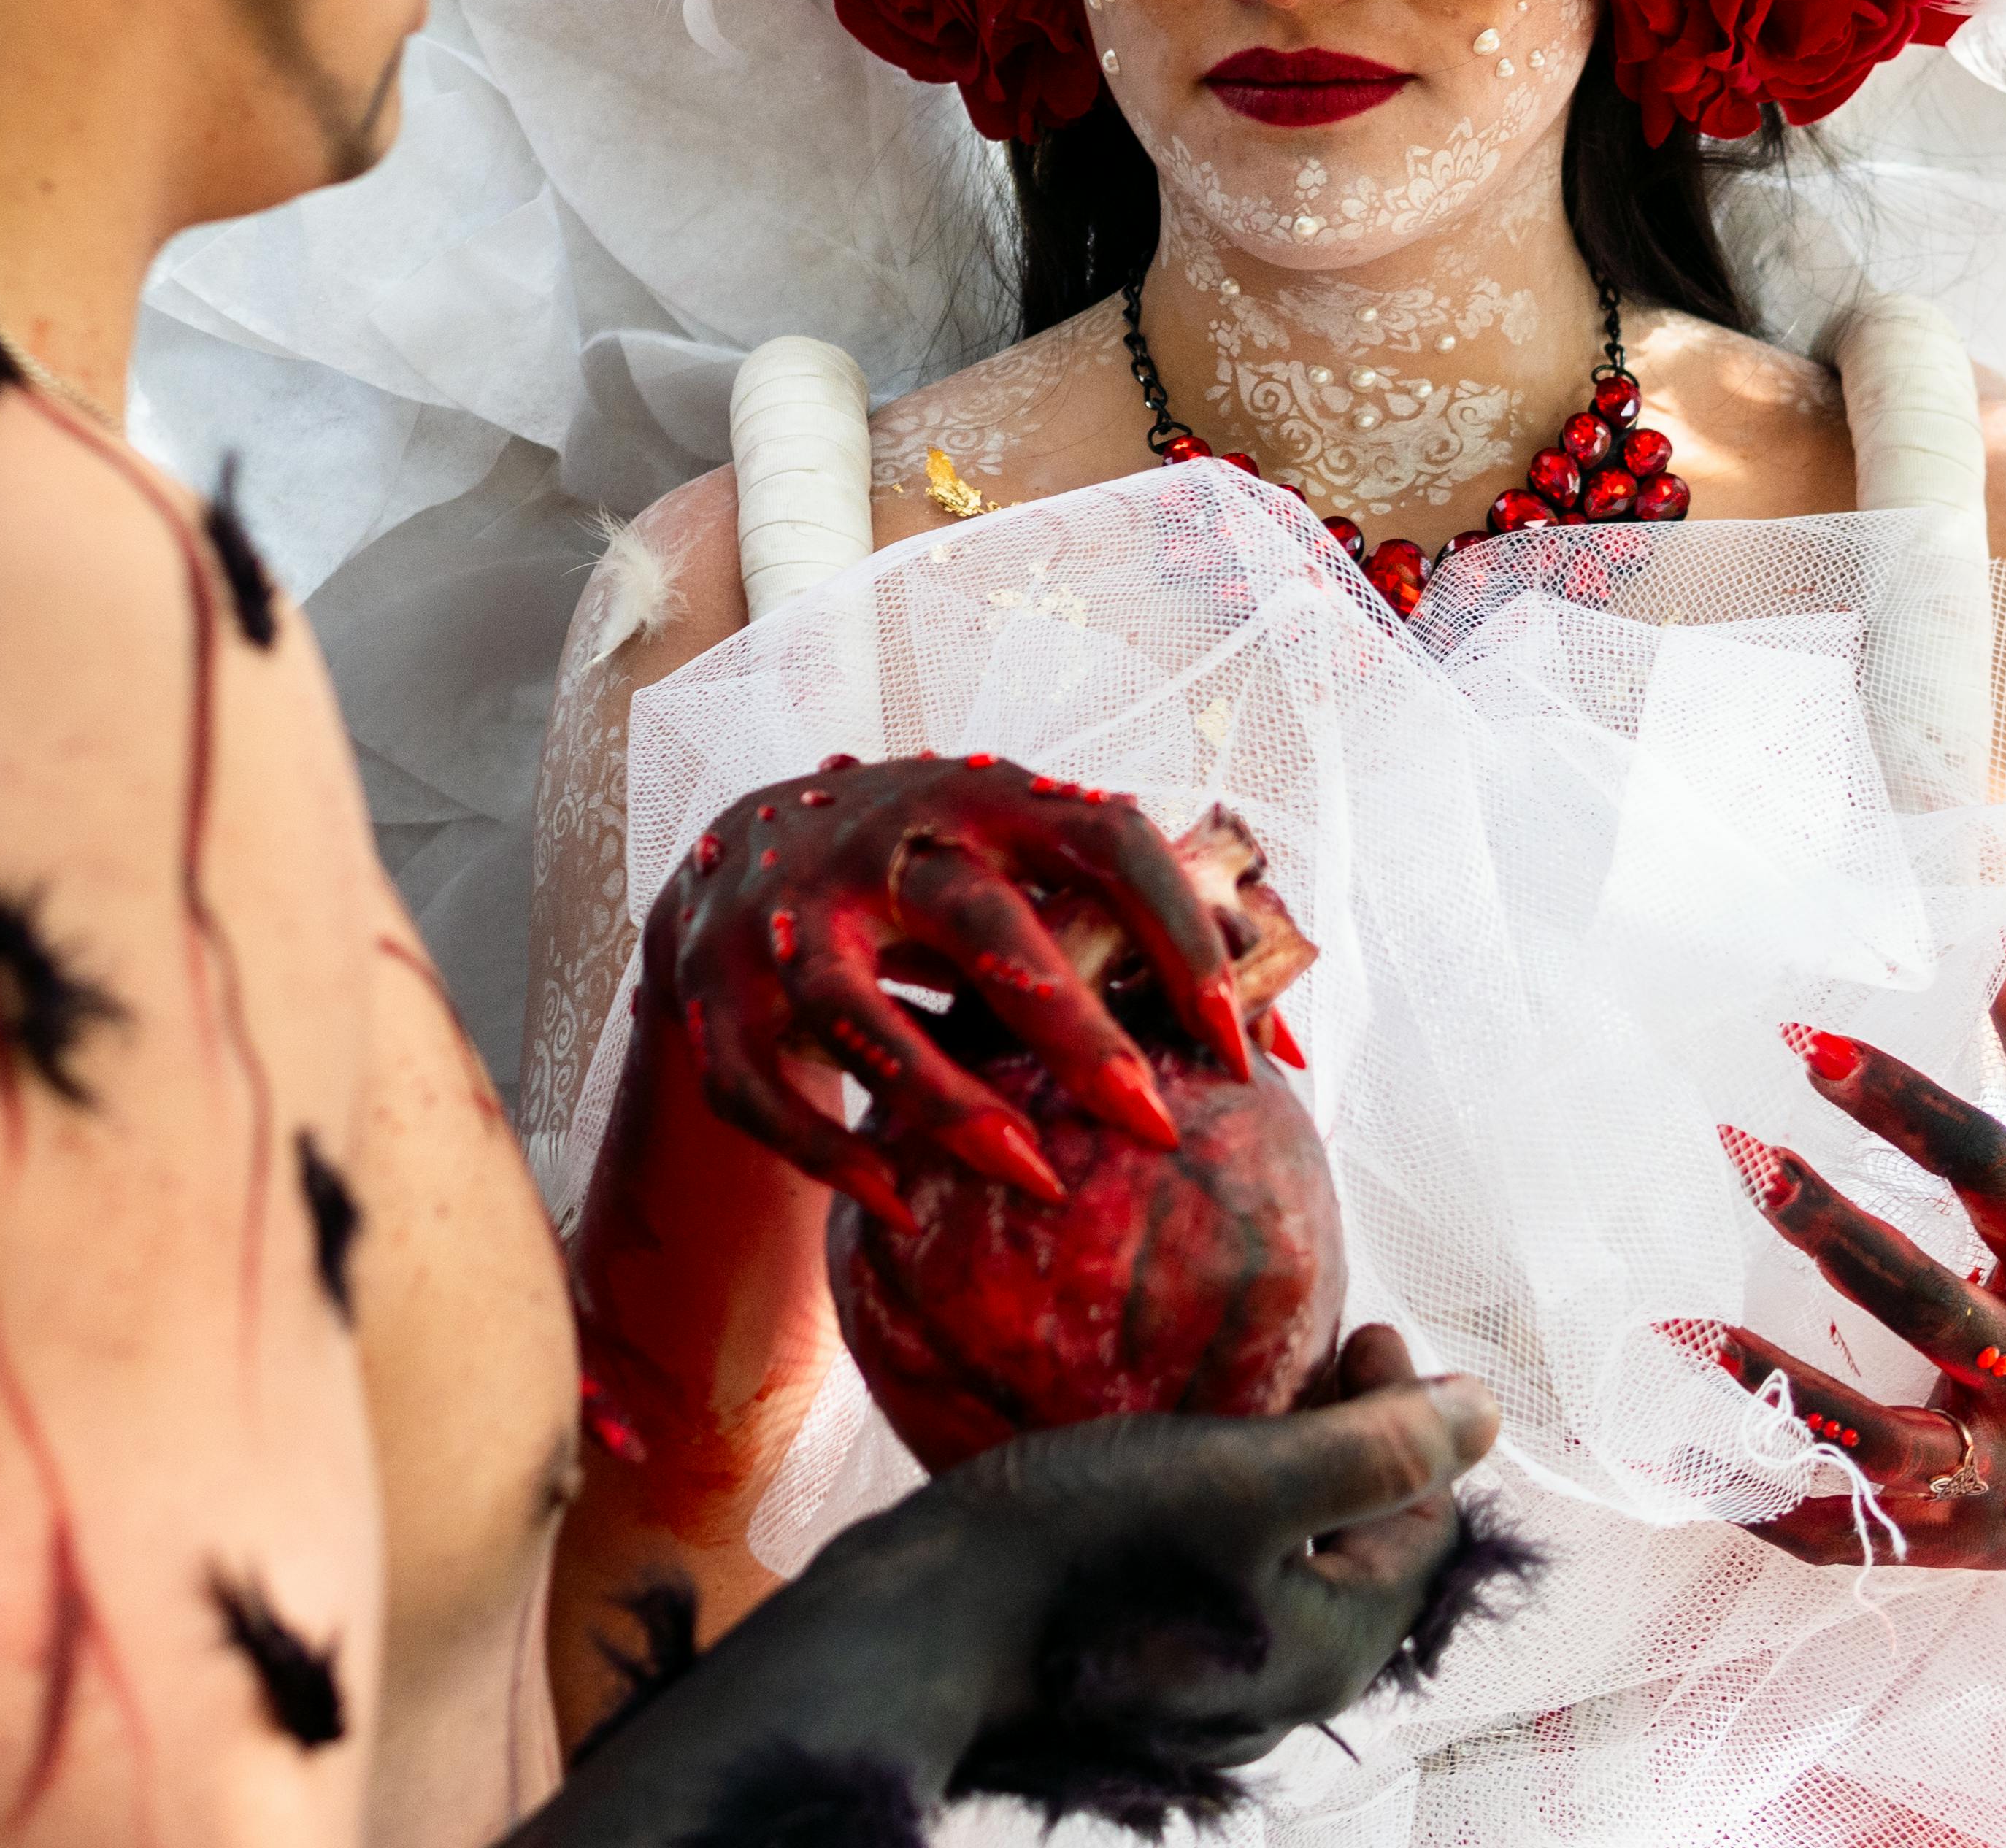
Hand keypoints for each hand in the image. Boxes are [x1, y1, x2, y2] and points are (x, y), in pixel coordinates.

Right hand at [645, 753, 1254, 1223]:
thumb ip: (1147, 940)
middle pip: (982, 920)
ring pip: (856, 1006)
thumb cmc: (932, 877)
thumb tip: (1293, 1053)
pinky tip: (899, 1204)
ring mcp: (786, 915)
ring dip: (944, 1096)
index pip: (1103, 838)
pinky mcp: (711, 992)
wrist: (734, 855)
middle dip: (1071, 1025)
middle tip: (1151, 1122)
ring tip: (1032, 1178)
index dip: (1176, 929)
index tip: (1236, 1038)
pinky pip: (761, 1087)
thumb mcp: (1027, 870)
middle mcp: (882, 841)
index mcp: (985, 801)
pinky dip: (827, 1150)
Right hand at [929, 1323, 1512, 1802]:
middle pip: (1360, 1551)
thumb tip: (1483, 1417)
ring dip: (1287, 1481)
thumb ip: (1373, 1450)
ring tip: (1244, 1396)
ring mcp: (1205, 1696)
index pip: (1425, 1522)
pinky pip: (1217, 1590)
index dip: (1414, 1415)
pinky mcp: (1135, 1680)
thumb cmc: (1082, 1547)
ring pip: (1286, 1571)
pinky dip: (1225, 1522)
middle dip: (1352, 1446)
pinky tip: (1171, 1471)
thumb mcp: (1243, 1477)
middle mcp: (1284, 1691)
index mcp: (1333, 1646)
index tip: (1365, 1328)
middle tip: (1314, 1353)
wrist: (920, 1631)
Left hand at [1681, 965, 2005, 1595]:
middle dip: (1835, 1230)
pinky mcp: (1951, 1534)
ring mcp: (1998, 1468)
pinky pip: (1847, 1528)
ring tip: (1683, 1322)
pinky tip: (1676, 1460)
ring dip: (1781, 1381)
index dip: (1903, 1105)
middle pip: (1932, 1302)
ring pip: (1881, 1437)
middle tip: (1741, 1150)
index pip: (1992, 1172)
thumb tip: (2001, 954)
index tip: (1808, 1042)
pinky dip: (1767, 1505)